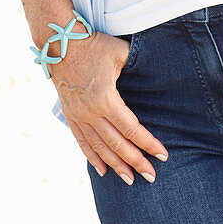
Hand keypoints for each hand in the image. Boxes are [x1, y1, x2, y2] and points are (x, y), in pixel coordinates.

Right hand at [48, 31, 168, 183]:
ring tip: (130, 180)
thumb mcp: (121, 52)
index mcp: (105, 98)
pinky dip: (92, 157)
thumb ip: (139, 63)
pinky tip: (102, 170)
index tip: (162, 155)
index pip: (131, 128)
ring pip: (99, 147)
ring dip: (115, 165)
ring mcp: (78, 116)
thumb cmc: (94, 45)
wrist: (60, 43)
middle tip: (151, 176)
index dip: (148, 143)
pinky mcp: (70, 115)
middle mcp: (90, 112)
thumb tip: (159, 69)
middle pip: (117, 144)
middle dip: (135, 161)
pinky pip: (82, 142)